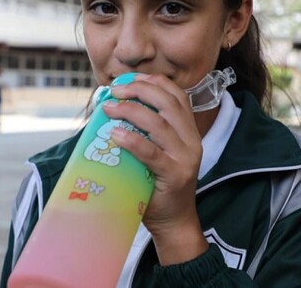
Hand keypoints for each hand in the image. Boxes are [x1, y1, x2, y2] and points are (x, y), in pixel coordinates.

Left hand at [104, 74, 207, 263]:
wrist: (173, 221)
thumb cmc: (157, 184)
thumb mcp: (158, 151)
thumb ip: (146, 132)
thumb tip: (112, 108)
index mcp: (189, 130)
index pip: (177, 95)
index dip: (154, 82)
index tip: (130, 79)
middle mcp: (191, 140)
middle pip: (168, 103)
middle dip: (139, 90)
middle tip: (114, 91)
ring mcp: (185, 157)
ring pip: (159, 123)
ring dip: (131, 111)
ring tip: (109, 109)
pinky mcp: (174, 175)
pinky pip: (152, 152)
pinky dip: (133, 140)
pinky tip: (116, 134)